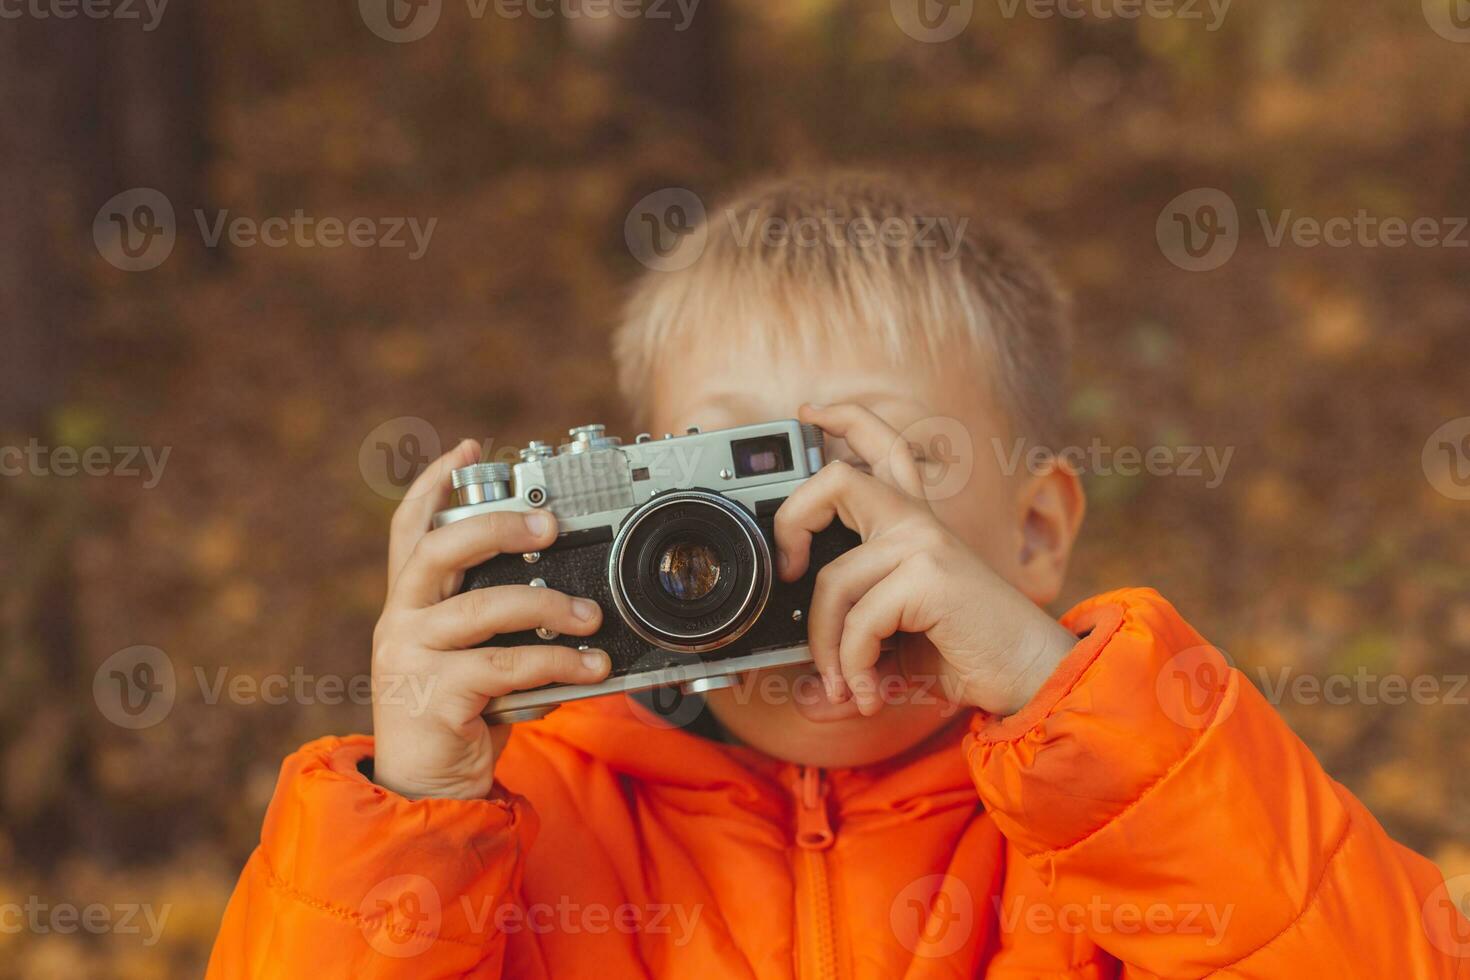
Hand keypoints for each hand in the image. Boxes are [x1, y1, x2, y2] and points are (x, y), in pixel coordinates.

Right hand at [370, 439, 609, 799]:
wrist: (427, 795)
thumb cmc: (461, 717)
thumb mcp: (477, 657)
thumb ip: (503, 622)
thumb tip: (572, 593)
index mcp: (410, 604)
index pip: (410, 529)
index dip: (433, 483)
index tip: (466, 448)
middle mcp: (402, 622)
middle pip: (439, 550)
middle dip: (497, 526)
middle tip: (549, 524)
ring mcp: (411, 659)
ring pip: (483, 608)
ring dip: (548, 605)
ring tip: (592, 615)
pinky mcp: (434, 697)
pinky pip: (506, 665)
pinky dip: (557, 663)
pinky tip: (590, 669)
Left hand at [775, 405, 1076, 716]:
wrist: (1032, 676)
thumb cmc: (968, 654)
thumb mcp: (896, 650)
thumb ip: (849, 655)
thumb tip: (802, 695)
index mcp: (914, 524)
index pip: (881, 448)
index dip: (842, 421)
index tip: (808, 415)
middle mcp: (919, 522)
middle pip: (837, 480)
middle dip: (792, 520)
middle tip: (789, 571)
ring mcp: (925, 544)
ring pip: (832, 580)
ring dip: (825, 646)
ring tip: (841, 686)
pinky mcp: (929, 575)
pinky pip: (858, 620)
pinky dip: (853, 667)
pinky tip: (870, 694)